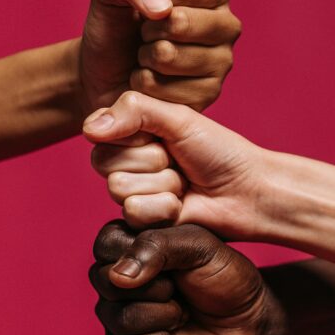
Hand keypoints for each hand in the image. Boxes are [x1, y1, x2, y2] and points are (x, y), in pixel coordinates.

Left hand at [79, 0, 241, 112]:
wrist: (103, 73)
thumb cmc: (115, 28)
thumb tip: (163, 9)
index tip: (150, 8)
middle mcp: (227, 28)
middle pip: (181, 22)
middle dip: (149, 29)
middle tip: (145, 35)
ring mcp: (221, 64)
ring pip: (170, 56)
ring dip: (145, 57)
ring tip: (146, 57)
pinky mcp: (207, 97)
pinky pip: (163, 88)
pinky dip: (145, 84)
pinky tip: (150, 82)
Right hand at [84, 91, 271, 237]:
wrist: (246, 191)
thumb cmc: (218, 151)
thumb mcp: (178, 119)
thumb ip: (134, 111)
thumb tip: (88, 128)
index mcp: (132, 133)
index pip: (101, 132)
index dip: (136, 135)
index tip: (166, 136)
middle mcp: (127, 163)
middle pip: (105, 162)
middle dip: (151, 160)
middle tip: (178, 162)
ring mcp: (134, 193)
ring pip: (118, 188)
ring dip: (161, 184)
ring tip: (183, 183)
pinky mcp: (143, 222)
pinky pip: (133, 212)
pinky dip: (163, 207)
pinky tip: (181, 204)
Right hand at [89, 221, 286, 334]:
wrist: (248, 318)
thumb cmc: (225, 275)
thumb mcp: (198, 245)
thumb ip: (157, 246)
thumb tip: (119, 277)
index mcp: (129, 246)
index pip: (106, 244)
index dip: (137, 254)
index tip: (173, 260)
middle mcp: (117, 281)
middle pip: (106, 283)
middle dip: (156, 287)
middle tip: (180, 288)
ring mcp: (120, 315)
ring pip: (118, 317)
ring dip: (163, 315)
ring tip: (183, 312)